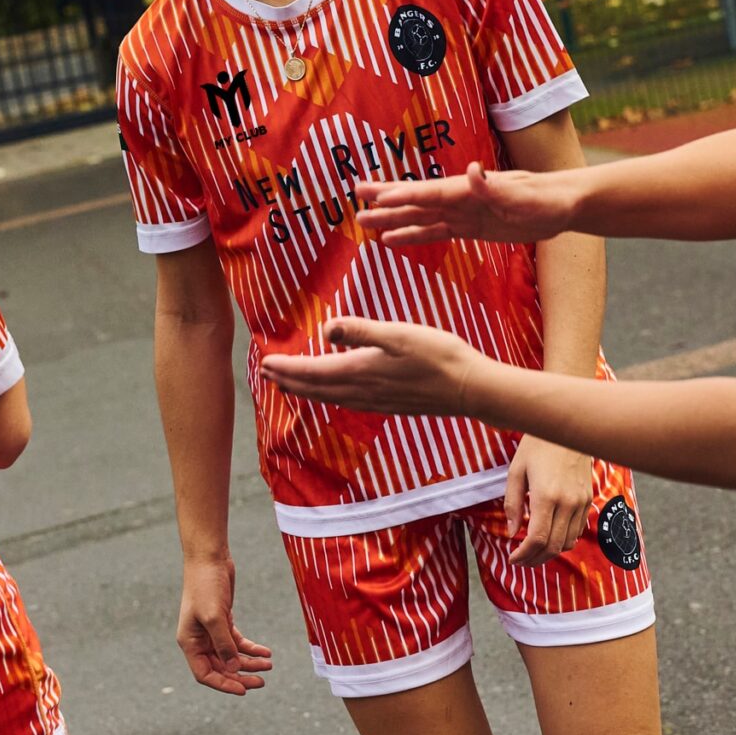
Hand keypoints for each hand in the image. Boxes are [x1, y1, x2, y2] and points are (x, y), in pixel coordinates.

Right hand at [176, 556, 273, 694]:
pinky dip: (251, 648)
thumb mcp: (215, 617)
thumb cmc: (205, 585)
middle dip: (241, 676)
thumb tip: (234, 669)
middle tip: (262, 681)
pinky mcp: (223, 621)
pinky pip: (237, 642)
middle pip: (220, 668)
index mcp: (190, 642)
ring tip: (269, 664)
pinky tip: (266, 651)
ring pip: (231, 656)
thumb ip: (224, 645)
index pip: (205, 674)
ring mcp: (211, 631)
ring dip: (249, 662)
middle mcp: (199, 640)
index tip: (244, 690)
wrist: (209, 558)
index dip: (224, 684)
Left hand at [257, 317, 486, 416]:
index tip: (265, 363)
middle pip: (316, 389)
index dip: (287, 369)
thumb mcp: (398, 334)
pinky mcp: (390, 404)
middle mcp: (364, 391)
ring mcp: (377, 401)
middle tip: (266, 374)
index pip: (313, 372)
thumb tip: (326, 330)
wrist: (470, 389)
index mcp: (361, 371)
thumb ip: (361, 331)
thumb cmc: (438, 356)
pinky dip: (330, 397)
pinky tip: (333, 394)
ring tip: (289, 385)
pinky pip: (348, 402)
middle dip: (289, 381)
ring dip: (306, 391)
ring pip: (331, 398)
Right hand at [356, 161, 586, 246]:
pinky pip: (436, 232)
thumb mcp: (527, 196)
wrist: (564, 205)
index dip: (403, 195)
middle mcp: (462, 198)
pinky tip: (393, 239)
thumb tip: (471, 170)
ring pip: (421, 217)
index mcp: (471, 189)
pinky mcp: (471, 227)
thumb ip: (497, 187)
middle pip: (417, 201)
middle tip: (356, 200)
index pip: (431, 194)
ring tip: (363, 222)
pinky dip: (413, 235)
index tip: (376, 196)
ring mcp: (464, 212)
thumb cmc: (549, 199)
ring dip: (393, 219)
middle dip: (387, 201)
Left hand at [501, 437, 593, 566]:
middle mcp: (567, 502)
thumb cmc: (537, 446)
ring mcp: (581, 502)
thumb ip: (513, 504)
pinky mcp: (588, 499)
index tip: (512, 559)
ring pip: (568, 542)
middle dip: (535, 559)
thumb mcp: (516, 471)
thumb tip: (513, 532)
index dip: (524, 554)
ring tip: (533, 552)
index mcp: (547, 495)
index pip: (538, 538)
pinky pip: (578, 530)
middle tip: (521, 561)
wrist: (568, 427)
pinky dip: (563, 539)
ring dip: (550, 552)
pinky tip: (550, 536)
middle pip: (554, 546)